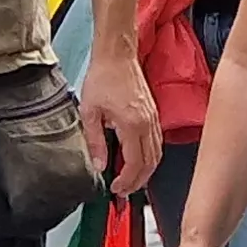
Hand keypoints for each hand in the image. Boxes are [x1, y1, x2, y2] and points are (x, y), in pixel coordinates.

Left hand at [79, 62, 161, 194]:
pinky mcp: (153, 113)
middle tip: (124, 191)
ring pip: (157, 154)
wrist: (117, 55)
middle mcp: (147, 123)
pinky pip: (157, 142)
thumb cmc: (103, 77)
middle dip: (138, 182)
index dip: (126, 181)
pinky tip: (138, 160)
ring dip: (146, 171)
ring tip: (131, 181)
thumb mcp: (89, 111)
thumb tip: (99, 164)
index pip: (135, 163)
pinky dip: (150, 157)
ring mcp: (153, 118)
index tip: (116, 188)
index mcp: (132, 124)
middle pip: (150, 163)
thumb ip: (94, 141)